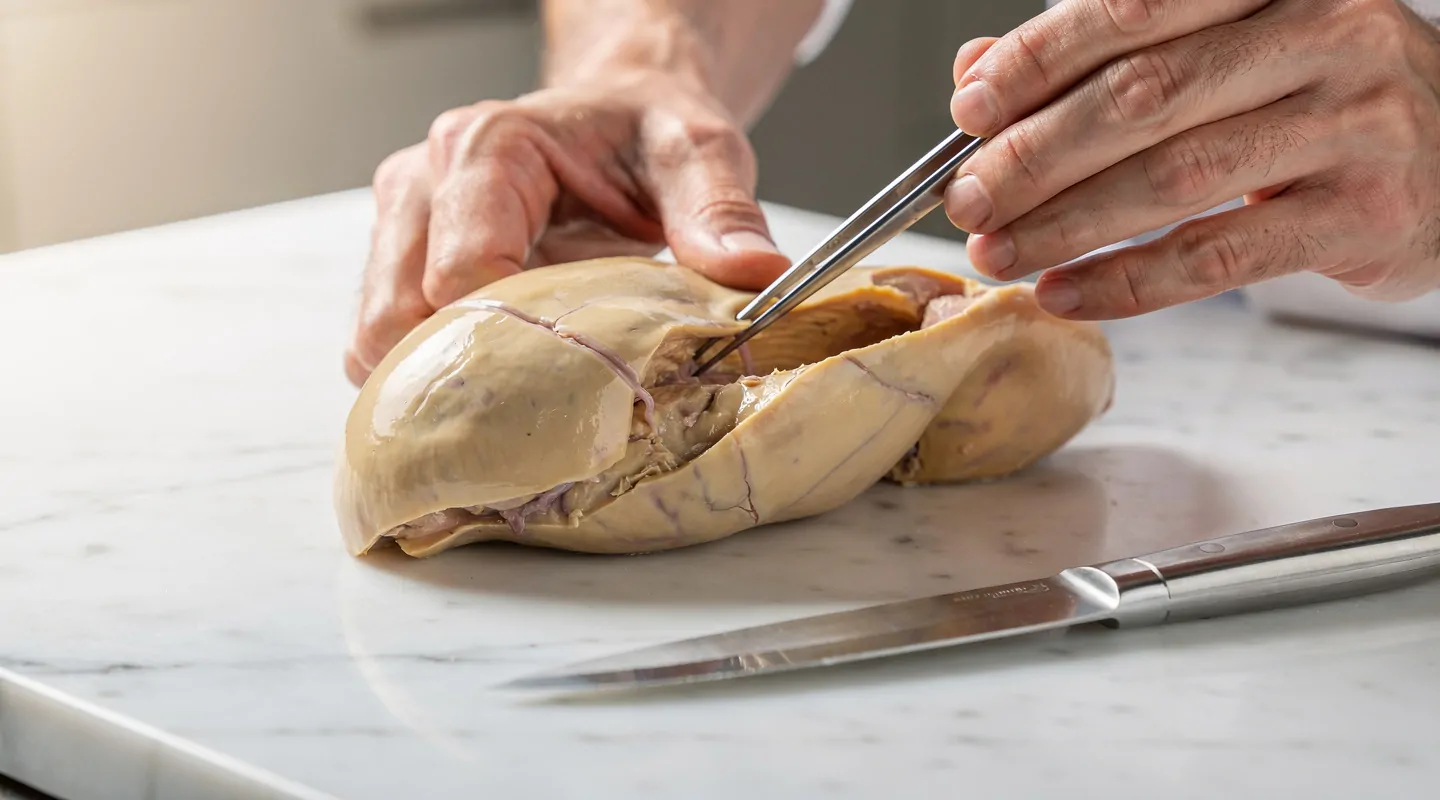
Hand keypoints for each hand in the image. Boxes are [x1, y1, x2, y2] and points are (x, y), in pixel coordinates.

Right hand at [344, 70, 788, 386]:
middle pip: (400, 314)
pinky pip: (381, 342)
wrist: (616, 113)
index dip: (510, 339)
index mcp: (487, 147)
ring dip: (435, 383)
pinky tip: (488, 389)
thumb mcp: (698, 152)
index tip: (572, 378)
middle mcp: (424, 180)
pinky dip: (425, 378)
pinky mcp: (397, 262)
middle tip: (540, 411)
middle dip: (465, 375)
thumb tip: (756, 275)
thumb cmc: (644, 132)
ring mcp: (401, 223)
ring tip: (513, 404)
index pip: (461, 270)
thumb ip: (720, 209)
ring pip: (375, 336)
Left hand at [944, 0, 1439, 319]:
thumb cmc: (1318, 100)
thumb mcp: (1226, 54)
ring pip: (1177, 176)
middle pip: (1145, 95)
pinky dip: (1129, 281)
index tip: (970, 108)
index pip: (1136, 6)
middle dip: (1036, 154)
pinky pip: (1220, 256)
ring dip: (1067, 223)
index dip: (1041, 59)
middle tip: (967, 199)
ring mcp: (1356, 123)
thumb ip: (1108, 54)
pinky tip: (1065, 292)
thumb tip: (978, 72)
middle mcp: (1328, 34)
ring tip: (997, 251)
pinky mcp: (1365, 214)